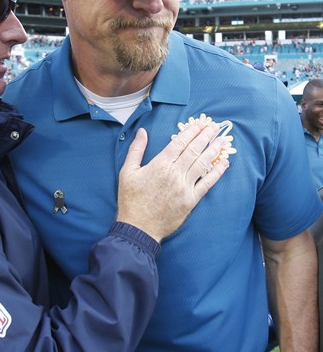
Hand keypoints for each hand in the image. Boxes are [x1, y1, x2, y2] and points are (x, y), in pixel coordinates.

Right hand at [116, 121, 228, 240]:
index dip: (191, 131)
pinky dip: (217, 173)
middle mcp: (174, 173)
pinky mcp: (190, 200)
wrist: (138, 227)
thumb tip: (142, 132)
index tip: (200, 124)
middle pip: (194, 150)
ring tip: (223, 140)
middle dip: (205, 136)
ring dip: (214, 150)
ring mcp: (184, 187)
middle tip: (214, 127)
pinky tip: (224, 164)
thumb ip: (136, 150)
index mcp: (159, 164)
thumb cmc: (131, 200)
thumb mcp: (127, 172)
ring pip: (202, 164)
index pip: (179, 142)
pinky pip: (207, 183)